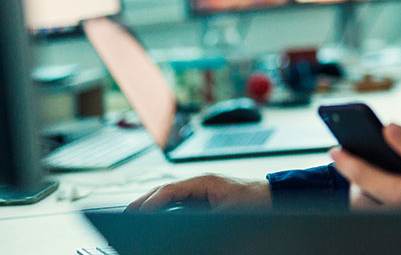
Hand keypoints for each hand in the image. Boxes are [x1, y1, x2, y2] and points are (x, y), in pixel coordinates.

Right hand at [125, 174, 270, 210]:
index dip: (151, 202)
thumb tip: (180, 219)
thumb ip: (203, 215)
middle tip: (126, 214)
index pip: (170, 190)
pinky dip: (166, 208)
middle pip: (167, 191)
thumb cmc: (256, 203)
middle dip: (146, 202)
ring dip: (154, 205)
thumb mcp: (227, 211)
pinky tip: (156, 218)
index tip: (135, 212)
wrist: (274, 198)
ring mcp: (204, 189)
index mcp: (205, 181)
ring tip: (135, 216)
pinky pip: (180, 201)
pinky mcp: (207, 197)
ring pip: (172, 196)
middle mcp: (202, 182)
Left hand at [330, 124, 400, 212]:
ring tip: (373, 173)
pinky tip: (392, 185)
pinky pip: (385, 214)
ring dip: (366, 193)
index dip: (346, 162)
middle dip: (354, 182)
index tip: (335, 150)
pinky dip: (380, 201)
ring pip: (371, 211)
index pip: (363, 178)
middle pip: (360, 201)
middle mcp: (399, 213)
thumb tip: (388, 128)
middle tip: (358, 161)